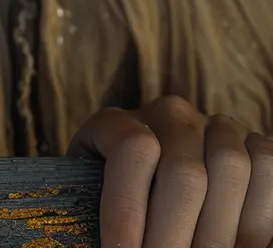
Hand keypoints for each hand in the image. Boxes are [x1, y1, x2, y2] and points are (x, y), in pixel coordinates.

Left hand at [68, 95, 272, 247]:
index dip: (128, 209)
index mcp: (117, 122)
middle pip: (185, 172)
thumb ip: (103, 214)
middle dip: (174, 237)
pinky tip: (238, 243)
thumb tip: (112, 245)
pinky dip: (260, 212)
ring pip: (230, 167)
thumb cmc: (114, 202)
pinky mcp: (248, 141)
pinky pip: (268, 164)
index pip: (133, 150)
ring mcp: (211, 124)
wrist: (147, 182)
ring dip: (219, 232)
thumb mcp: (94, 201)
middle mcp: (166, 114)